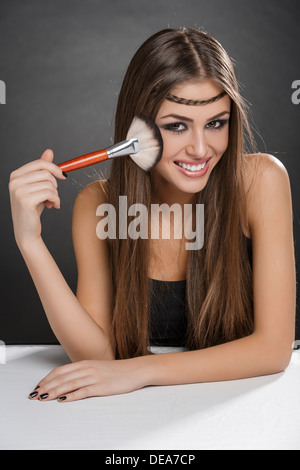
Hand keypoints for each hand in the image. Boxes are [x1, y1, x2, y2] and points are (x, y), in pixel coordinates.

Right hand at [9, 149, 65, 246]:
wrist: (27, 231)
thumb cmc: (33, 208)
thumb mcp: (38, 186)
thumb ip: (42, 169)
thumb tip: (49, 151)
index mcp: (16, 176)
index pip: (39, 163)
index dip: (54, 168)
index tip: (63, 176)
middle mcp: (14, 181)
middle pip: (45, 173)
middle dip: (54, 184)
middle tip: (53, 195)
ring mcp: (18, 190)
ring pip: (49, 184)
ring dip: (55, 194)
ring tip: (51, 202)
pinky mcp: (25, 200)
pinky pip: (50, 193)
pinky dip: (56, 200)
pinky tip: (53, 206)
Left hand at [28, 358, 146, 401]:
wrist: (136, 370)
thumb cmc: (117, 371)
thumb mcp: (97, 368)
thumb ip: (83, 372)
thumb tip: (69, 381)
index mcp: (85, 363)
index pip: (60, 370)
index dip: (47, 379)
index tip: (38, 386)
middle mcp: (87, 368)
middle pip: (61, 378)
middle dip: (46, 387)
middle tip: (35, 395)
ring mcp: (94, 377)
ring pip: (69, 384)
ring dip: (54, 392)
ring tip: (44, 398)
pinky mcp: (101, 386)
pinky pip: (83, 391)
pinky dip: (72, 396)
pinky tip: (64, 400)